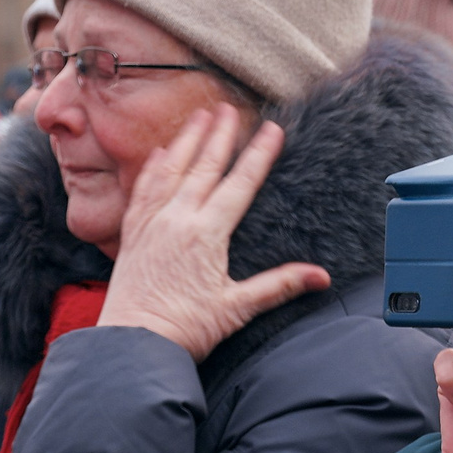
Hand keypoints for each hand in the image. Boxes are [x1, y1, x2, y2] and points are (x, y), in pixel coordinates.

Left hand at [97, 106, 322, 361]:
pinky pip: (143, 190)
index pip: (240, 184)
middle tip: (231, 108)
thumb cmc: (183, 329)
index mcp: (206, 234)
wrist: (131, 345)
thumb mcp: (237, 309)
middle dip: (220, 135)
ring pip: (172, 171)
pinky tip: (161, 154)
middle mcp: (177, 220)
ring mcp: (151, 224)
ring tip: (198, 116)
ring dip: (187, 141)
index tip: (273, 129)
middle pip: (204, 167)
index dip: (259, 155)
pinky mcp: (132, 234)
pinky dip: (153, 168)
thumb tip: (321, 277)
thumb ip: (278, 286)